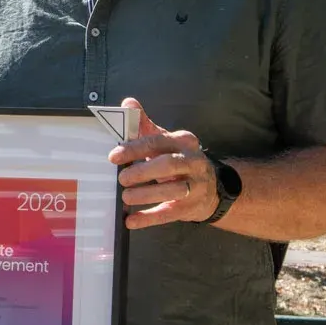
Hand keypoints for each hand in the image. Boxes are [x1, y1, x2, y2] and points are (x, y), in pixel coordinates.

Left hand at [108, 97, 219, 228]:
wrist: (212, 187)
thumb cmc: (178, 159)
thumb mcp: (165, 140)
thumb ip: (144, 124)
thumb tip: (127, 103)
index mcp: (184, 142)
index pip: (158, 142)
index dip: (134, 148)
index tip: (113, 156)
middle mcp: (193, 162)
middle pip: (168, 165)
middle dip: (143, 171)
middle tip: (122, 178)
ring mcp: (195, 186)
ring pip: (172, 191)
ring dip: (145, 195)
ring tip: (125, 197)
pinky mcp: (191, 208)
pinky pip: (169, 213)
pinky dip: (148, 218)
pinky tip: (130, 221)